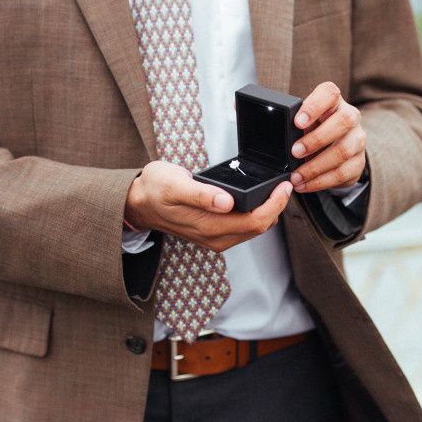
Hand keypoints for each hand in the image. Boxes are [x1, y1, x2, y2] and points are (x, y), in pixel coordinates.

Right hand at [125, 161, 292, 251]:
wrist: (137, 202)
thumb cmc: (154, 189)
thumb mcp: (175, 184)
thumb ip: (202, 194)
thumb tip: (227, 201)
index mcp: (209, 226)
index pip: (255, 221)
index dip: (275, 204)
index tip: (284, 186)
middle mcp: (215, 237)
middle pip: (259, 227)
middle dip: (276, 207)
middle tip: (284, 184)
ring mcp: (214, 237)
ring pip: (253, 229)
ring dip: (268, 211)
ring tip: (275, 189)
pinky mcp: (213, 233)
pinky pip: (243, 227)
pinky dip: (256, 214)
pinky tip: (258, 199)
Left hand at [289, 82, 365, 192]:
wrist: (336, 149)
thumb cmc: (315, 131)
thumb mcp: (304, 123)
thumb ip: (294, 125)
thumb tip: (276, 138)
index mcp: (333, 102)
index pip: (330, 93)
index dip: (314, 105)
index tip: (298, 121)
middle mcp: (350, 117)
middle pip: (343, 121)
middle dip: (316, 139)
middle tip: (295, 152)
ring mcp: (357, 140)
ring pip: (343, 151)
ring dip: (315, 166)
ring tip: (296, 175)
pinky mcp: (358, 162)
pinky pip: (342, 173)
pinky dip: (320, 182)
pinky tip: (305, 184)